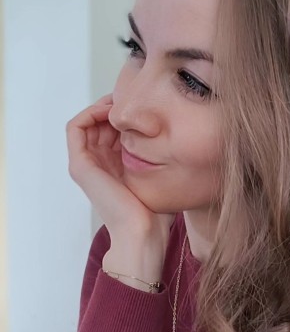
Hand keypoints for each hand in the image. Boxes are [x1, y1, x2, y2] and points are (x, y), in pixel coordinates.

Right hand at [66, 93, 174, 248]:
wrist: (142, 233)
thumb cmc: (155, 212)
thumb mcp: (159, 177)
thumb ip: (158, 158)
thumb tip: (172, 137)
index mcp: (113, 166)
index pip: (111, 129)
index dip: (125, 114)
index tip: (143, 106)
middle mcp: (97, 164)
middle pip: (99, 123)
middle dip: (115, 107)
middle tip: (133, 98)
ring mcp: (86, 165)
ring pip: (87, 122)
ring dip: (103, 107)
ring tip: (123, 103)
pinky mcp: (80, 166)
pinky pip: (76, 128)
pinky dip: (91, 114)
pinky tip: (113, 112)